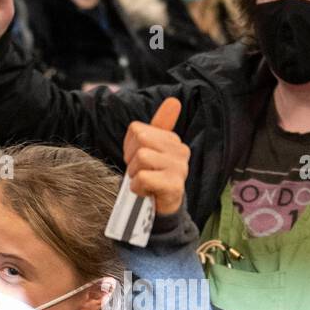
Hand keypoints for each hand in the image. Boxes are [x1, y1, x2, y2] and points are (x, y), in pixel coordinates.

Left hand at [123, 97, 188, 216]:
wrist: (160, 210)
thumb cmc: (151, 178)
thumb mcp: (151, 150)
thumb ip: (159, 126)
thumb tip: (173, 100)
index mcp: (172, 140)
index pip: (137, 130)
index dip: (129, 147)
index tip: (138, 161)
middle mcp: (180, 150)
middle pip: (140, 139)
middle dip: (131, 160)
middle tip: (140, 172)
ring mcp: (179, 167)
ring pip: (141, 158)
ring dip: (134, 175)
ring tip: (144, 182)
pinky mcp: (174, 185)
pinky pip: (143, 178)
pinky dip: (137, 188)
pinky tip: (146, 192)